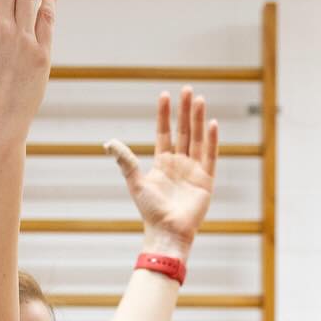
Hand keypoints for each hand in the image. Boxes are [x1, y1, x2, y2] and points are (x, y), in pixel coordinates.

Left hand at [105, 88, 218, 252]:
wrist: (167, 231)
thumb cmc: (150, 211)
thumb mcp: (135, 182)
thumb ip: (125, 160)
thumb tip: (108, 143)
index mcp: (163, 162)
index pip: (164, 132)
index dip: (164, 114)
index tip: (164, 95)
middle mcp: (179, 163)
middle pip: (183, 130)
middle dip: (185, 110)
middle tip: (187, 89)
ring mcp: (194, 170)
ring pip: (197, 138)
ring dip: (198, 119)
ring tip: (199, 99)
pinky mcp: (206, 180)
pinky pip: (210, 155)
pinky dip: (212, 140)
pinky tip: (212, 123)